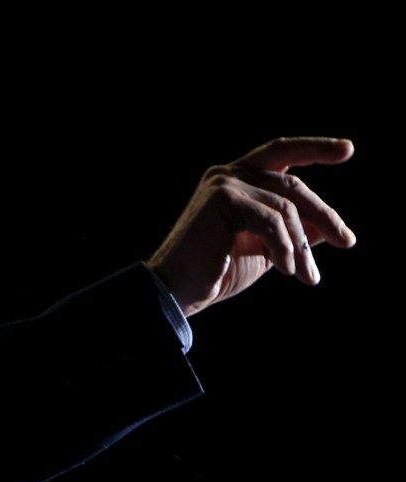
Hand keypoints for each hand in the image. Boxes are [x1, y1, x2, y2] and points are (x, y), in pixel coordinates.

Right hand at [145, 137, 355, 316]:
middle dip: (323, 215)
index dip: (314, 148)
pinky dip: (284, 247)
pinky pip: (271, 220)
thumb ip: (292, 233)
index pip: (280, 151)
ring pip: (285, 207)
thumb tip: (329, 228)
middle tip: (346, 241)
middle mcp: (228, 173)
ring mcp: (224, 184)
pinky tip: (284, 269)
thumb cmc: (217, 272)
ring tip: (306, 275)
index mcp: (235, 178)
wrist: (179, 289)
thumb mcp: (265, 249)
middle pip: (291, 185)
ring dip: (301, 245)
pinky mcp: (223, 199)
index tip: (346, 150)